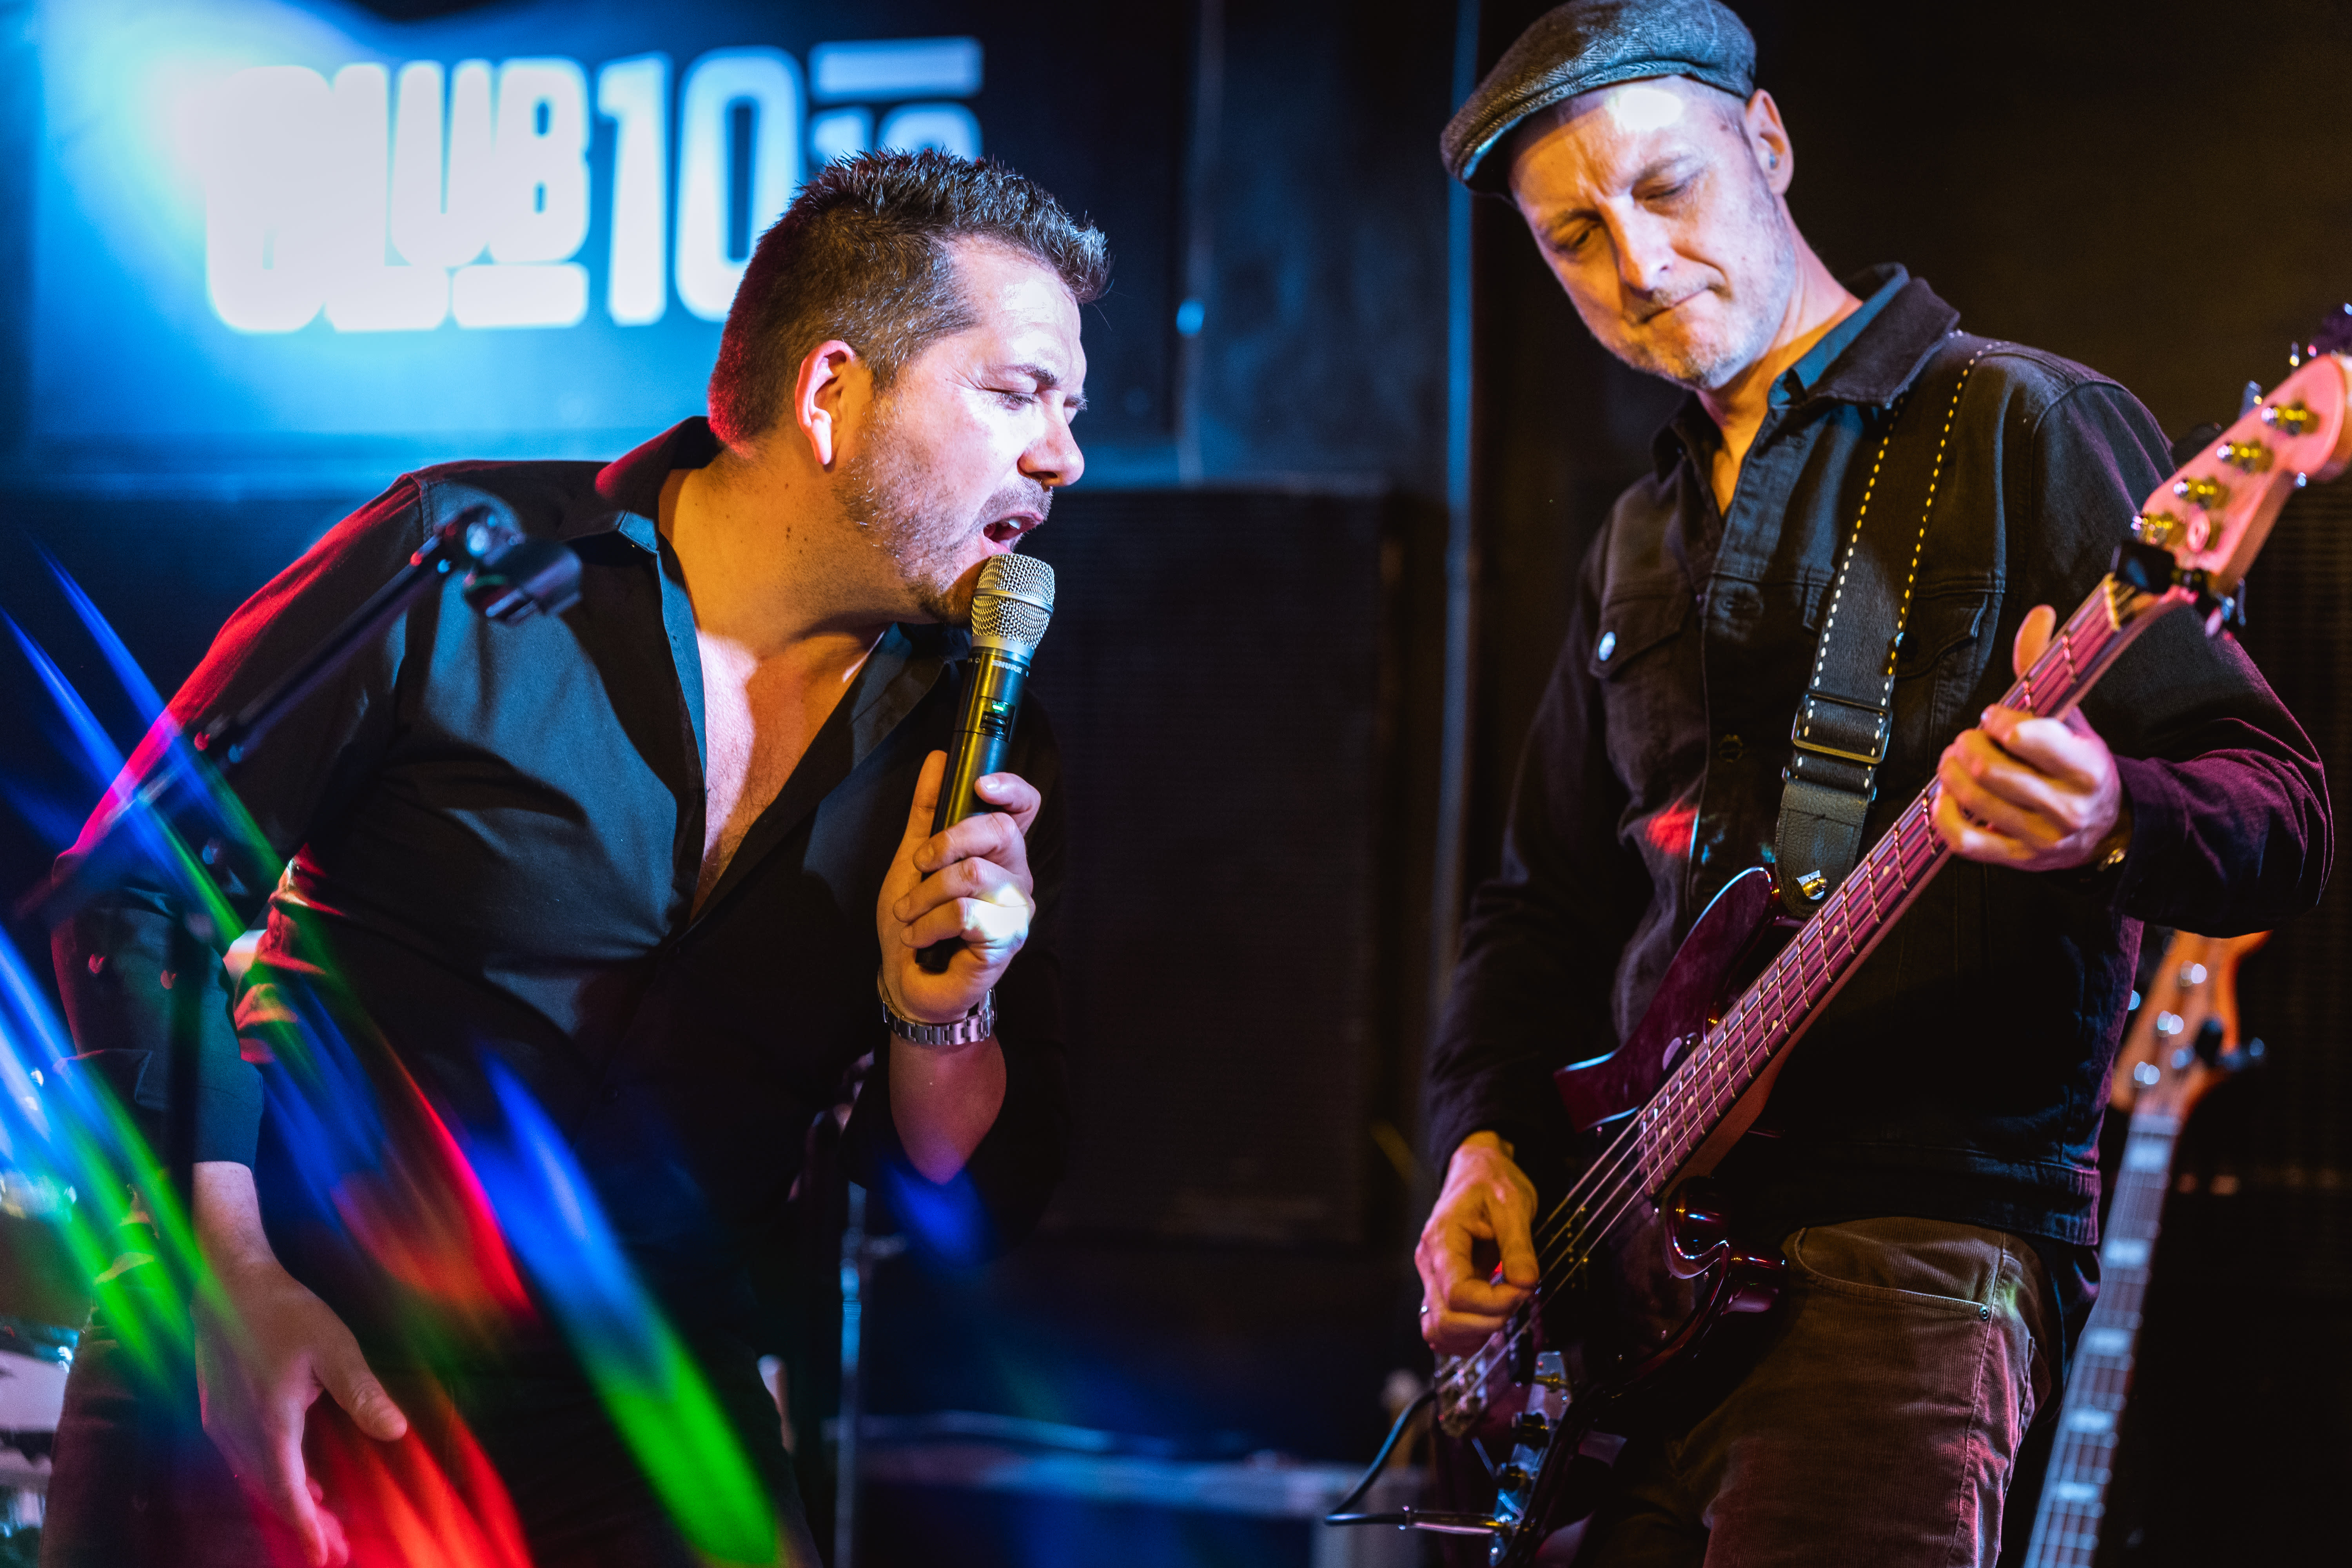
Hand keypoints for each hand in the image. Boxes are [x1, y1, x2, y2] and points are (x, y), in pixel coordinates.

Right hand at [191, 1165, 406, 1566]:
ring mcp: (224, 1424)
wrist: (229, 1281)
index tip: (327, 1558)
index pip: (289, 1493)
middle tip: (337, 1551)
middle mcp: (239, 1434)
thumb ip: (362, 1392)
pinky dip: (274, 1479)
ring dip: (290, 1502)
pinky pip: (247, 1461)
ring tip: (323, 1523)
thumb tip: (396, 1431)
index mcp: (269, 1425)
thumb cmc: (285, 1311)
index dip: (309, 1527)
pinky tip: (299, 1478)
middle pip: (273, 1494)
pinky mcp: (220, 1411)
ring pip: (258, 1480)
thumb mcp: (335, 1347)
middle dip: (305, 1524)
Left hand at [878, 750, 1038, 1027]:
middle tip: (919, 865)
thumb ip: (927, 811)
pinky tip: (920, 937)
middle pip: (998, 832)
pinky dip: (930, 923)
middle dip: (946, 843)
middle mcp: (1017, 878)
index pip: (1024, 809)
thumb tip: (939, 760)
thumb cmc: (915, 923)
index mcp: (1000, 853)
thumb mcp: (913, 859)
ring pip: (973, 875)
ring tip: (909, 914)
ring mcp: (1016, 911)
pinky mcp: (1007, 941)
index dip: (1010, 788)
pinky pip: (965, 913)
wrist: (907, 981)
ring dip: (925, 894)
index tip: (980, 784)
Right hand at [1414, 1132, 1539, 1356]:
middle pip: (1445, 1319)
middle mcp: (1428, 1263)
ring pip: (1437, 1331)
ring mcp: (1430, 1278)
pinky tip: (1488, 1322)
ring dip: (1475, 1335)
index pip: (1458, 1293)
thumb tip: (1526, 1283)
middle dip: (1488, 1322)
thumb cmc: (1491, 1182)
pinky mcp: (1439, 1287)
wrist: (1475, 1171)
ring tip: (1504, 1310)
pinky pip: (1440, 1328)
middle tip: (1516, 1299)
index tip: (1523, 1289)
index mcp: (1442, 1239)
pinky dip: (1464, 1336)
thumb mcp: (1513, 1204)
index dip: (1494, 1302)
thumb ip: (1519, 1246)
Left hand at [1933, 603, 2129, 870]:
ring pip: (1973, 800)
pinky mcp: (2017, 860)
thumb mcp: (2072, 717)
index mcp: (2086, 766)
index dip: (1997, 720)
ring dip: (1951, 772)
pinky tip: (1946, 795)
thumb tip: (2040, 614)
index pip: (2026, 738)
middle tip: (1969, 738)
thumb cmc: (2080, 764)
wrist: (2109, 826)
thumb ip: (2047, 667)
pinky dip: (1944, 813)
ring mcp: (2041, 839)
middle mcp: (2067, 807)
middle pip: (1990, 769)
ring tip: (1957, 759)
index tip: (1995, 716)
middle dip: (1967, 745)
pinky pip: (1964, 841)